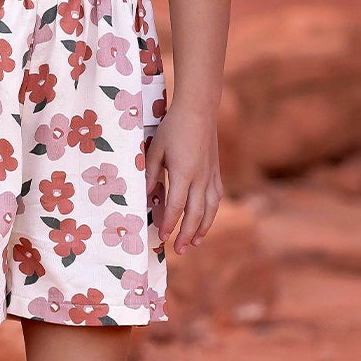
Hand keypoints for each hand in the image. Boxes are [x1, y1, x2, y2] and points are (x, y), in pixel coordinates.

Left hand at [144, 105, 223, 253]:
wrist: (198, 109)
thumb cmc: (172, 127)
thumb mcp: (155, 149)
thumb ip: (150, 174)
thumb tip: (145, 197)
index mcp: (184, 173)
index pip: (176, 207)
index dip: (169, 224)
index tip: (162, 236)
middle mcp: (200, 178)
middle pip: (195, 214)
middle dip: (186, 234)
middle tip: (179, 250)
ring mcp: (211, 175)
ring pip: (210, 209)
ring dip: (203, 228)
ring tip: (195, 242)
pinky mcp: (216, 170)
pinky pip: (216, 197)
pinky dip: (211, 212)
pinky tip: (206, 218)